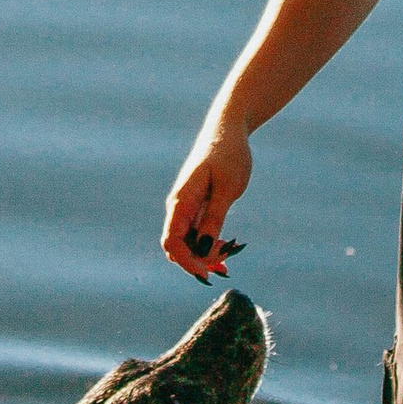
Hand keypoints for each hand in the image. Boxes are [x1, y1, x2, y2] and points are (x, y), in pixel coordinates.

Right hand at [163, 118, 251, 281]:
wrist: (227, 130)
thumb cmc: (229, 155)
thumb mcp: (228, 188)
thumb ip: (215, 218)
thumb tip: (204, 248)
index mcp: (182, 201)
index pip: (173, 241)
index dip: (187, 262)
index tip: (206, 273)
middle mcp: (178, 206)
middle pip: (177, 246)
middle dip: (196, 262)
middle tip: (224, 268)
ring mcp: (186, 206)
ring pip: (187, 241)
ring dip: (204, 255)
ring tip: (228, 261)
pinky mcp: (195, 205)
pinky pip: (196, 231)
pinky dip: (208, 243)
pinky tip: (226, 248)